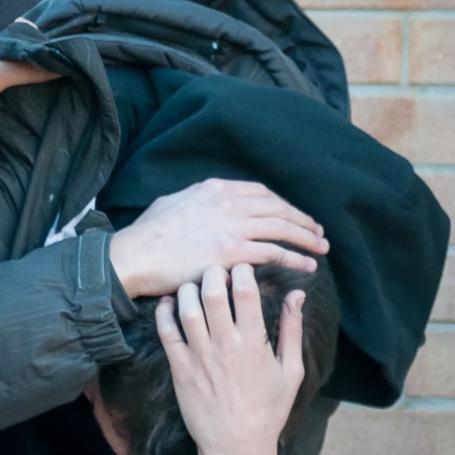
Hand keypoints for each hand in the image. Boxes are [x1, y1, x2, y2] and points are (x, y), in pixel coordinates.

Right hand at [109, 179, 327, 298]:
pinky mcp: (231, 252)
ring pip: (281, 227)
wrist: (133, 255)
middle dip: (302, 219)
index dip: (283, 204)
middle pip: (277, 207)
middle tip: (318, 232)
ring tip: (320, 248)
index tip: (295, 215)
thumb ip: (195, 201)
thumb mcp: (171, 204)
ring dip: (306, 237)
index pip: (261, 193)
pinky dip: (294, 258)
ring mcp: (230, 226)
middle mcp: (226, 203)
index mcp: (213, 189)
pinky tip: (307, 265)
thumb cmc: (146, 235)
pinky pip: (273, 252)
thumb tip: (205, 203)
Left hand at [155, 265, 304, 454]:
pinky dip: (164, 313)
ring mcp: (199, 357)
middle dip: (213, 271)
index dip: (242, 270)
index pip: (246, 292)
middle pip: (213, 293)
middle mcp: (225, 346)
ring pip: (186, 308)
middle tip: (214, 267)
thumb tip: (297, 294)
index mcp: (254, 344)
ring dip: (187, 288)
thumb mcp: (291, 370)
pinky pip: (166, 333)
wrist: (236, 446)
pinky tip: (168, 303)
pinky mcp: (180, 369)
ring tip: (192, 283)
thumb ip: (292, 330)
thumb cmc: (268, 409)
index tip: (241, 265)